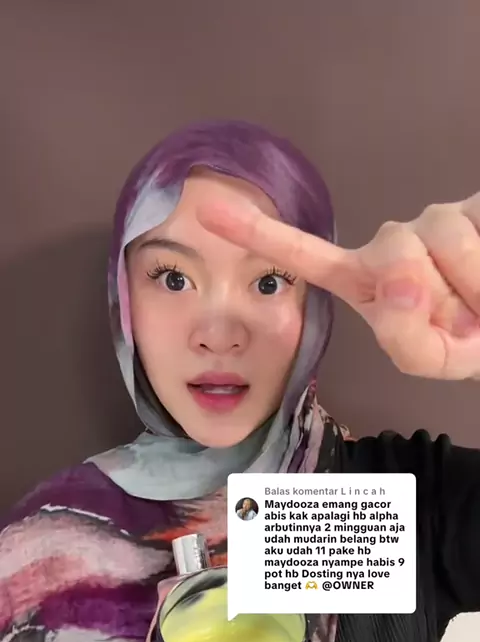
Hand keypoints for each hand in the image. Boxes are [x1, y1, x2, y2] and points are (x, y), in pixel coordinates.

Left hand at [198, 192, 479, 379]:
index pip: (307, 255)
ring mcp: (433, 220)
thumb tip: (403, 281)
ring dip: (474, 288)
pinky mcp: (472, 207)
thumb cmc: (467, 341)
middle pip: (392, 253)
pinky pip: (477, 234)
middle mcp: (392, 244)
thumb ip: (404, 335)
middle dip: (433, 295)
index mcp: (366, 281)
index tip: (207, 210)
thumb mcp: (430, 358)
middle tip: (459, 320)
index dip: (259, 234)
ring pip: (443, 241)